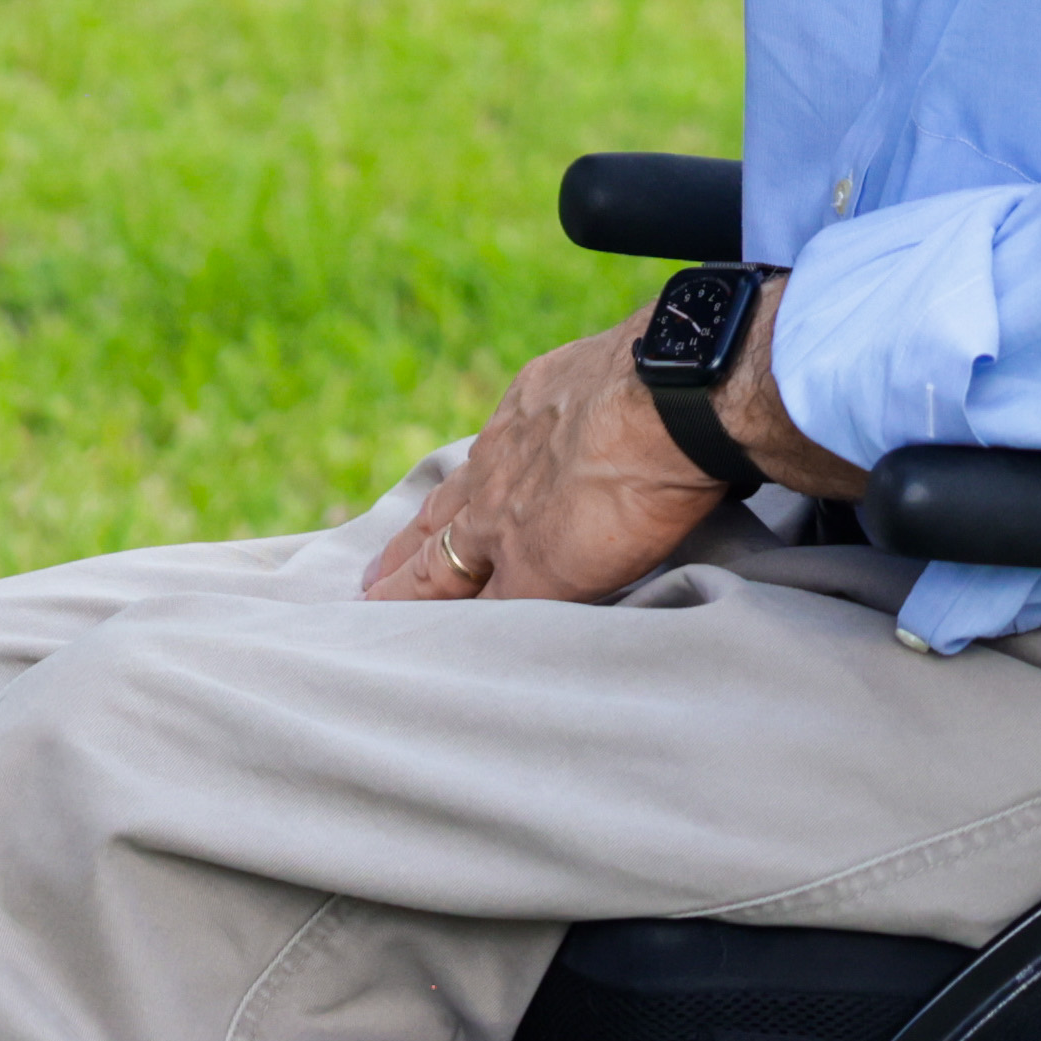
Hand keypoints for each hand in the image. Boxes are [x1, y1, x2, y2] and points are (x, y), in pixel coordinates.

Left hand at [365, 319, 729, 605]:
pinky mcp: (532, 573)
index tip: (430, 523)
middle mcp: (499, 473)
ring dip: (410, 596)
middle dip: (404, 555)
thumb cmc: (663, 379)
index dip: (450, 503)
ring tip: (381, 618)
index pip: (474, 474)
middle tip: (371, 583)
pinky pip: (484, 616)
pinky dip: (463, 639)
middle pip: (438, 524)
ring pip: (440, 570)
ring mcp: (506, 525)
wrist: (669, 403)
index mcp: (519, 422)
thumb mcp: (601, 377)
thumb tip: (612, 404)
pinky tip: (440, 663)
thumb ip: (587, 401)